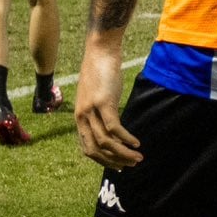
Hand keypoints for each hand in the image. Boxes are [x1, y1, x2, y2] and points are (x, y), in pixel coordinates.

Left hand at [74, 41, 140, 168]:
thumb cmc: (101, 72)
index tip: (119, 166)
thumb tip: (113, 127)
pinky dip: (126, 139)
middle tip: (130, 165)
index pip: (87, 148)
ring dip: (122, 153)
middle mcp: (82, 116)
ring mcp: (92, 110)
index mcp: (79, 117)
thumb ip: (100, 112)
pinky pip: (114, 128)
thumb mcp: (97, 96)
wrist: (100, 51)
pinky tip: (136, 143)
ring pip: (105, 142)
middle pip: (95, 150)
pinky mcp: (104, 102)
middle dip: (113, 161)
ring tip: (138, 157)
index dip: (103, 161)